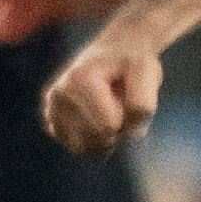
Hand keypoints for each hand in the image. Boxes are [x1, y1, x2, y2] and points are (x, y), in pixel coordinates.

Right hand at [43, 35, 164, 155]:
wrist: (113, 53)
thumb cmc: (132, 63)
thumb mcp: (148, 72)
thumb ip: (143, 103)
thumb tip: (131, 134)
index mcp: (80, 80)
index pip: (109, 127)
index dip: (128, 122)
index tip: (129, 100)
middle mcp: (59, 95)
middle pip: (98, 139)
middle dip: (118, 131)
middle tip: (120, 105)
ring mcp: (51, 109)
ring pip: (85, 148)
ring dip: (106, 139)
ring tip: (109, 112)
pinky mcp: (52, 121)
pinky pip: (77, 147)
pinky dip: (93, 142)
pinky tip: (98, 122)